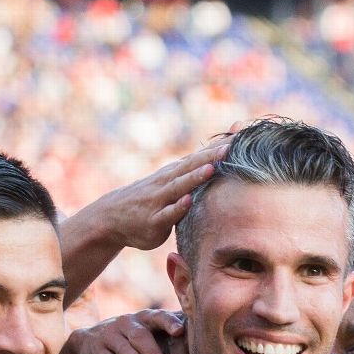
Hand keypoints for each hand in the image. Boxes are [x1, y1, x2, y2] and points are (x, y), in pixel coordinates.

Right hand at [62, 310, 188, 353]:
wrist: (90, 341)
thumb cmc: (132, 342)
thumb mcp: (148, 335)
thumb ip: (167, 344)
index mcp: (145, 318)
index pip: (158, 316)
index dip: (169, 322)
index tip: (180, 331)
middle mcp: (127, 323)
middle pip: (141, 337)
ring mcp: (110, 334)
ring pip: (125, 351)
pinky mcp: (97, 349)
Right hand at [107, 141, 228, 250]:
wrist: (113, 217)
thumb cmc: (150, 199)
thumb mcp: (171, 184)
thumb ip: (191, 176)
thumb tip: (216, 163)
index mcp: (175, 173)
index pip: (199, 157)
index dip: (218, 146)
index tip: (239, 132)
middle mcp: (168, 182)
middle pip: (191, 166)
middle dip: (211, 156)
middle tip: (231, 145)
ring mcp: (160, 200)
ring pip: (179, 186)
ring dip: (195, 177)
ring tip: (212, 167)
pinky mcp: (154, 221)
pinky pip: (167, 214)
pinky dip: (178, 207)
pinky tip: (188, 201)